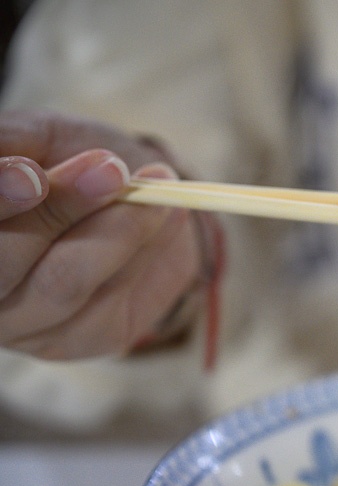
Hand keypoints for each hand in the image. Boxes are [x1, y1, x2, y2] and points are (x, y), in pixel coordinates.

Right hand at [0, 111, 204, 359]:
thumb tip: (15, 161)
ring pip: (63, 284)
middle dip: (61, 210)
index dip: (0, 200)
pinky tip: (164, 217)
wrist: (124, 194)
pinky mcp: (74, 340)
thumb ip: (17, 144)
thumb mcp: (36, 136)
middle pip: (5, 263)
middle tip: (111, 171)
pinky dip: (143, 253)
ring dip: (115, 232)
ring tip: (153, 191)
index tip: (32, 175)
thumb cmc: (61, 157)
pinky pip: (109, 302)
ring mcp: (21, 324)